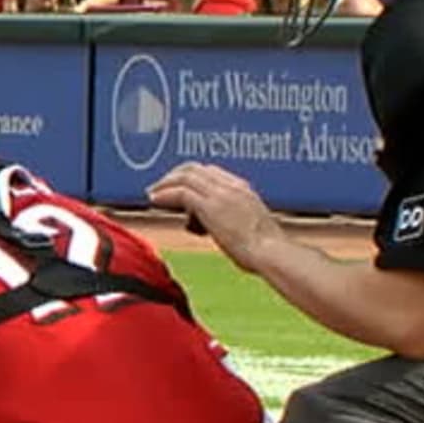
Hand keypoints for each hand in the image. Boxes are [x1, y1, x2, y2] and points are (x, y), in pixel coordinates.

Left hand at [147, 162, 277, 269]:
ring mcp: (221, 194)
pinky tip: (154, 201)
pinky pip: (180, 193)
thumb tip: (214, 227)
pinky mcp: (210, 206)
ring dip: (164, 184)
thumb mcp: (249, 226)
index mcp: (243, 189)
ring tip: (151, 194)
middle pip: (194, 169)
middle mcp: (231, 186)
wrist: (272, 253)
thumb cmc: (265, 249)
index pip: (210, 171)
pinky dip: (164, 195)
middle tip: (158, 188)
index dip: (189, 177)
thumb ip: (232, 220)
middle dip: (173, 177)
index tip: (176, 187)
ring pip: (184, 177)